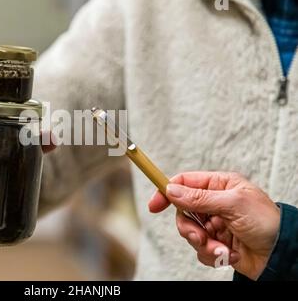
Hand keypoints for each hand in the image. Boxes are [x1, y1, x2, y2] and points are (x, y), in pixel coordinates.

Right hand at [149, 171, 279, 279]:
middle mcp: (215, 203)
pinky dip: (211, 254)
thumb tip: (171, 190)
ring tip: (220, 248)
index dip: (167, 191)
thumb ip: (199, 198)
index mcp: (220, 185)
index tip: (155, 205)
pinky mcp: (216, 243)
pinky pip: (200, 249)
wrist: (283, 255)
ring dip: (202, 243)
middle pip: (182, 211)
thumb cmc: (268, 223)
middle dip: (189, 227)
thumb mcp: (233, 204)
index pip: (185, 183)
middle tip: (198, 236)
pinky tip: (228, 254)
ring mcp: (215, 224)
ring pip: (189, 232)